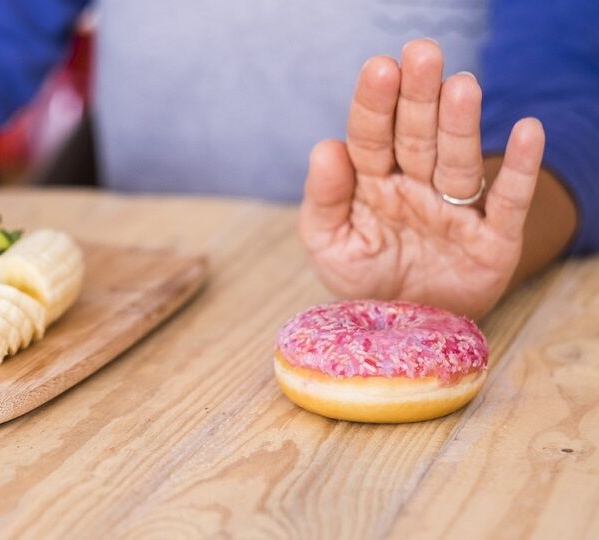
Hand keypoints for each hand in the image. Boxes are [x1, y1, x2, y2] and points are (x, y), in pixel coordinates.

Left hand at [299, 38, 545, 318]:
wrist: (407, 328)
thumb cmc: (366, 279)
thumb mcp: (330, 246)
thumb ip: (324, 201)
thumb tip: (326, 148)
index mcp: (372, 182)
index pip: (370, 136)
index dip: (374, 103)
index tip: (380, 69)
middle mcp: (415, 185)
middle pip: (416, 135)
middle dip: (418, 96)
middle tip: (422, 54)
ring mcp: (454, 209)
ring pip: (456, 159)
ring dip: (460, 123)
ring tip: (461, 86)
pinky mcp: (491, 239)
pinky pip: (506, 201)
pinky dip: (517, 169)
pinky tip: (526, 132)